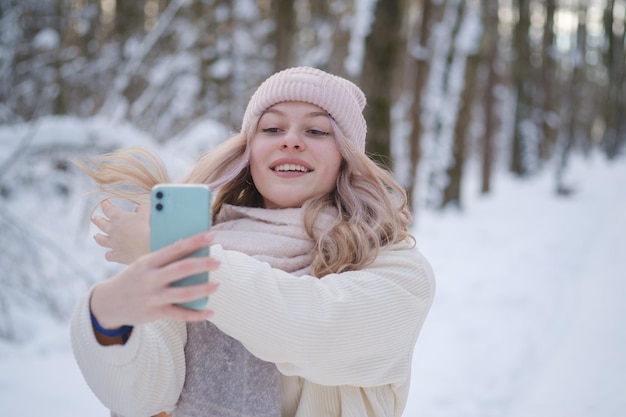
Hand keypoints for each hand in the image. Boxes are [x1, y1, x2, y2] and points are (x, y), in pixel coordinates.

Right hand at [90, 231, 219, 329]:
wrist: (107, 303)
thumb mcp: (142, 265)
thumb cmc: (133, 279)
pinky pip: (180, 315)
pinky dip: (197, 315)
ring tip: (217, 284)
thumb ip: (164, 260)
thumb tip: (194, 252)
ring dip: (203, 289)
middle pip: (181, 269)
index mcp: (148, 261)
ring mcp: (153, 297)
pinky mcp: (155, 313)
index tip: (210, 235)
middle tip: (218, 262)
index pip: (175, 248)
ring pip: (183, 293)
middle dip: (202, 264)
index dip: (194, 241)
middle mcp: (151, 278)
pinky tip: (211, 311)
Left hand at [92, 200, 149, 264]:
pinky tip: (109, 254)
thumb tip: (138, 209)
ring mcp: (114, 244)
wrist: (152, 246)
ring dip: (98, 237)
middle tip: (94, 218)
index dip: (106, 205)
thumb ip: (141, 209)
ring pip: (101, 240)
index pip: (108, 209)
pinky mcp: (118, 256)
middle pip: (101, 224)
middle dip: (97, 220)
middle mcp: (113, 230)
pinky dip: (109, 254)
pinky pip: (109, 255)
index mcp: (118, 217)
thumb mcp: (147, 212)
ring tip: (96, 236)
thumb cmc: (150, 227)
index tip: (104, 203)